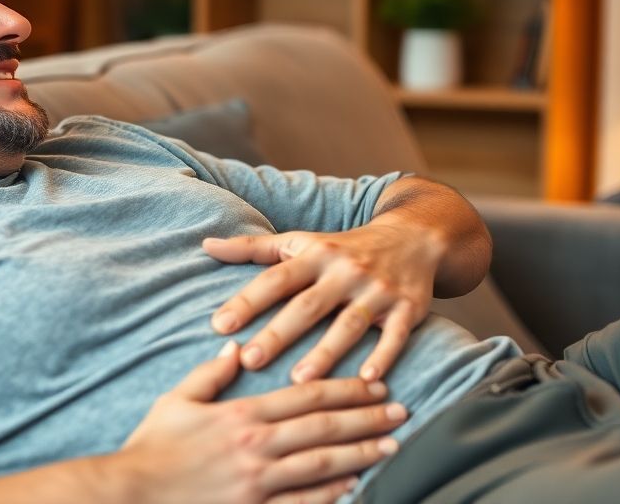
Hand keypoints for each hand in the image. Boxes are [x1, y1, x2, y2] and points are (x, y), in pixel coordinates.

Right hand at [119, 341, 406, 503]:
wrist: (132, 493)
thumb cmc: (152, 448)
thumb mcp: (176, 401)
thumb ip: (210, 374)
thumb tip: (236, 348)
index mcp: (241, 415)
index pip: (305, 396)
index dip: (344, 389)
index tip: (373, 384)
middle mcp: (257, 446)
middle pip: (323, 427)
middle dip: (366, 417)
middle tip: (400, 411)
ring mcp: (259, 481)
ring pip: (322, 463)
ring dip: (361, 452)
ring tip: (390, 445)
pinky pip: (302, 502)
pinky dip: (331, 494)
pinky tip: (355, 484)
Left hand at [204, 223, 438, 383]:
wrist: (413, 238)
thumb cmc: (342, 248)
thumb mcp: (300, 240)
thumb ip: (252, 248)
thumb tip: (206, 246)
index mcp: (314, 255)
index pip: (275, 279)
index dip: (247, 301)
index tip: (219, 325)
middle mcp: (344, 271)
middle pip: (307, 305)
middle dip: (279, 333)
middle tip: (251, 360)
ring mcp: (377, 290)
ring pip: (348, 324)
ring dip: (325, 353)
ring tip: (299, 381)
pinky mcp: (408, 308)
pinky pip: (394, 335)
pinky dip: (383, 356)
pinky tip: (366, 380)